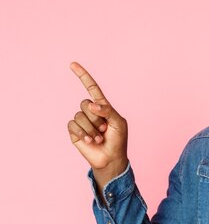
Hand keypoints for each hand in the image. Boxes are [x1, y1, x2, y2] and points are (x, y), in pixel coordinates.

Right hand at [67, 62, 128, 191]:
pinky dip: (83, 134)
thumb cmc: (118, 140)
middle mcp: (90, 112)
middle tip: (105, 129)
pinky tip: (91, 141)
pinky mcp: (74, 132)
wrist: (111, 158)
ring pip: (80, 115)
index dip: (83, 76)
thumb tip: (91, 104)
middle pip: (85, 103)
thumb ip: (108, 110)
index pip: (91, 88)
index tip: (73, 64)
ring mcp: (81, 121)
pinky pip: (73, 125)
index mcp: (102, 107)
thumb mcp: (119, 123)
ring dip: (92, 129)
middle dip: (96, 118)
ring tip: (99, 137)